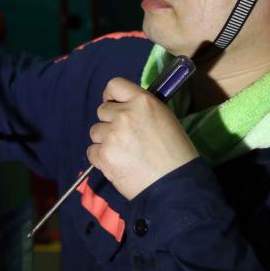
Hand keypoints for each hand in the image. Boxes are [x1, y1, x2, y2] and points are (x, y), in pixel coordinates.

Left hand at [86, 77, 197, 200]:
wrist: (175, 185)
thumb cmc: (177, 153)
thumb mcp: (164, 118)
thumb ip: (142, 109)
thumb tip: (125, 108)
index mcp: (143, 101)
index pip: (114, 85)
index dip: (112, 96)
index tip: (115, 105)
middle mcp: (124, 114)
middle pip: (102, 111)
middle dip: (110, 122)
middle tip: (125, 137)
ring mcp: (112, 135)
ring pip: (95, 131)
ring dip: (105, 140)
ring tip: (123, 153)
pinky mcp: (104, 156)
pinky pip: (92, 151)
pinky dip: (101, 158)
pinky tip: (117, 164)